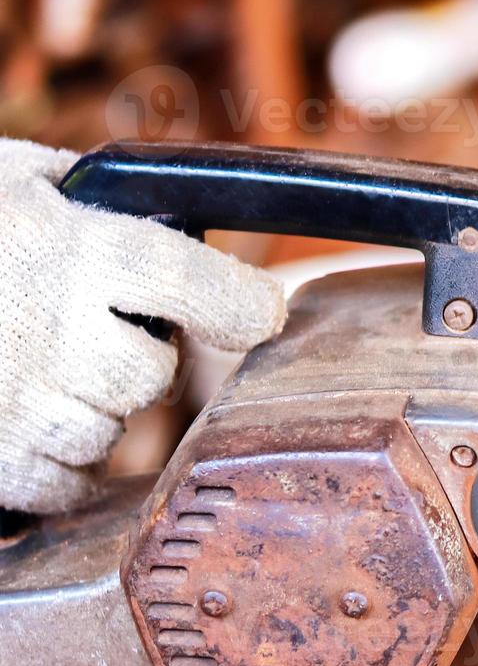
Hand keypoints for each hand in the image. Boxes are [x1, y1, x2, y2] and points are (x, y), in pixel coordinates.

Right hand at [0, 139, 286, 512]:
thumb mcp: (1, 179)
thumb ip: (76, 197)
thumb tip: (154, 216)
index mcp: (69, 248)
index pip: (196, 285)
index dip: (242, 304)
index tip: (263, 312)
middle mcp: (50, 329)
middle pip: (152, 373)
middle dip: (133, 357)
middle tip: (89, 333)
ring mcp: (12, 402)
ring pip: (109, 432)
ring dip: (91, 408)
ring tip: (35, 370)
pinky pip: (61, 486)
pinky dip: (56, 466)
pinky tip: (22, 424)